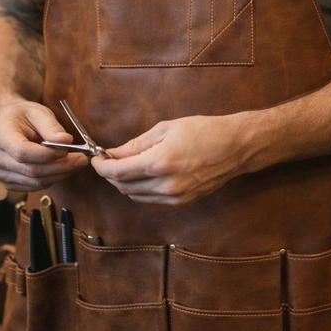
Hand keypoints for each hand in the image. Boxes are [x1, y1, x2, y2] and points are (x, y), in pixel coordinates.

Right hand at [0, 99, 88, 191]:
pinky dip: (52, 179)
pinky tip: (62, 168)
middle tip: (82, 159)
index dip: (47, 154)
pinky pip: (34, 186)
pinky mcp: (9, 182)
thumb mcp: (39, 112)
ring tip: (76, 163)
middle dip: (60, 167)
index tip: (68, 150)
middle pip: (31, 170)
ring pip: (35, 181)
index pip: (22, 152)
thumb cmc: (25, 116)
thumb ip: (52, 127)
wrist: (12, 123)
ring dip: (59, 175)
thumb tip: (66, 141)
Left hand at [91, 115, 247, 205]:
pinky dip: (140, 189)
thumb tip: (114, 153)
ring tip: (123, 166)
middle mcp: (166, 184)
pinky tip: (141, 175)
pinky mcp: (182, 202)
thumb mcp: (166, 128)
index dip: (101, 167)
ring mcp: (175, 196)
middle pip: (123, 186)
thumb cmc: (204, 130)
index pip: (118, 171)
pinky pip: (151, 199)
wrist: (235, 147)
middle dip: (110, 174)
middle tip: (106, 160)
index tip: (95, 159)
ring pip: (135, 195)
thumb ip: (137, 144)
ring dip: (124, 183)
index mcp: (160, 162)